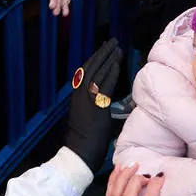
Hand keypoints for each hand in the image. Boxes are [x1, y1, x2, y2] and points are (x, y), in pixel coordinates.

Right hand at [66, 38, 121, 171]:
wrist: (79, 153)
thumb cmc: (84, 140)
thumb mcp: (88, 118)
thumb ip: (95, 106)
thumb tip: (104, 101)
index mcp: (77, 96)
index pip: (86, 72)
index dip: (96, 59)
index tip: (104, 49)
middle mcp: (80, 95)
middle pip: (91, 67)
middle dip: (102, 53)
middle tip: (112, 41)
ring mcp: (86, 100)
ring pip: (97, 73)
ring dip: (108, 59)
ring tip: (117, 48)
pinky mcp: (95, 106)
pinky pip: (105, 86)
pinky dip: (111, 73)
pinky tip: (118, 64)